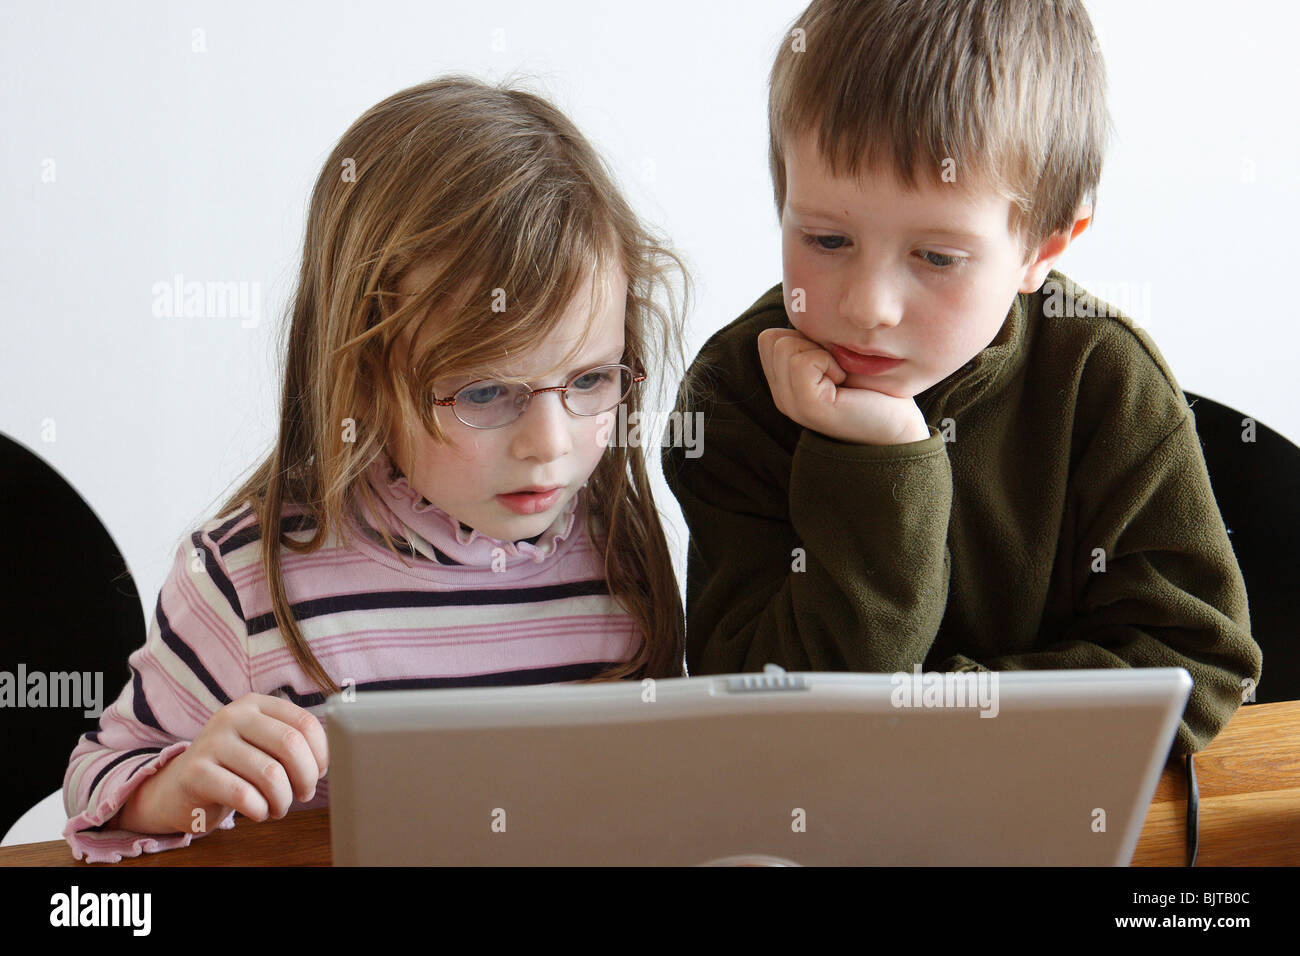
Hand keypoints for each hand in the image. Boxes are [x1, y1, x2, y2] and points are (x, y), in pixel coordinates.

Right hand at [116, 693, 327, 834]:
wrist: (179, 788)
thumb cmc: (234, 768)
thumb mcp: (263, 744)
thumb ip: (293, 742)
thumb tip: (334, 758)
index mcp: (256, 704)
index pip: (304, 723)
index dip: (321, 753)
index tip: (320, 772)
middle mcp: (232, 716)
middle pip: (290, 744)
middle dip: (306, 777)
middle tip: (303, 794)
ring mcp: (211, 742)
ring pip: (270, 773)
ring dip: (283, 799)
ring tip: (278, 807)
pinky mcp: (194, 772)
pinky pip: (243, 795)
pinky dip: (260, 809)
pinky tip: (258, 811)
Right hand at [757, 327, 930, 444]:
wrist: (899, 427)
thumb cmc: (875, 387)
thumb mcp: (836, 353)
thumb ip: (812, 337)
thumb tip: (803, 302)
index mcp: (784, 384)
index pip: (769, 338)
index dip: (804, 336)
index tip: (833, 358)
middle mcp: (781, 396)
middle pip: (772, 339)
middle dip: (810, 342)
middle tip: (839, 368)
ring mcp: (791, 404)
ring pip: (785, 346)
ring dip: (821, 352)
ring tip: (843, 376)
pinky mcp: (807, 407)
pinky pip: (802, 361)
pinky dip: (828, 362)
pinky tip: (845, 383)